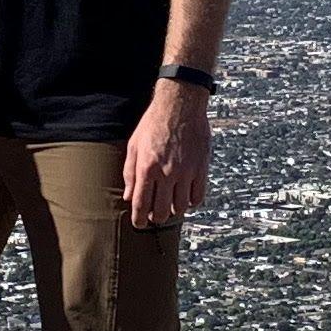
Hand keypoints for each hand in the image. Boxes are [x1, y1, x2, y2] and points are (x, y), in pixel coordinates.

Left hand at [121, 80, 211, 226]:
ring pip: (181, 207)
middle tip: (154, 215)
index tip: (139, 225)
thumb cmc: (154, 123)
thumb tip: (129, 197)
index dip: (139, 220)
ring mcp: (186, 172)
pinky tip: (185, 197)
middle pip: (161, 211)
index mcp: (147, 168)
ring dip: (174, 210)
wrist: (180, 105)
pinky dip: (191, 202)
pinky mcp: (201, 168)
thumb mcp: (134, 145)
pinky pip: (198, 196)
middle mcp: (167, 173)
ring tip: (169, 205)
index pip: (141, 204)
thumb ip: (130, 173)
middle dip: (156, 218)